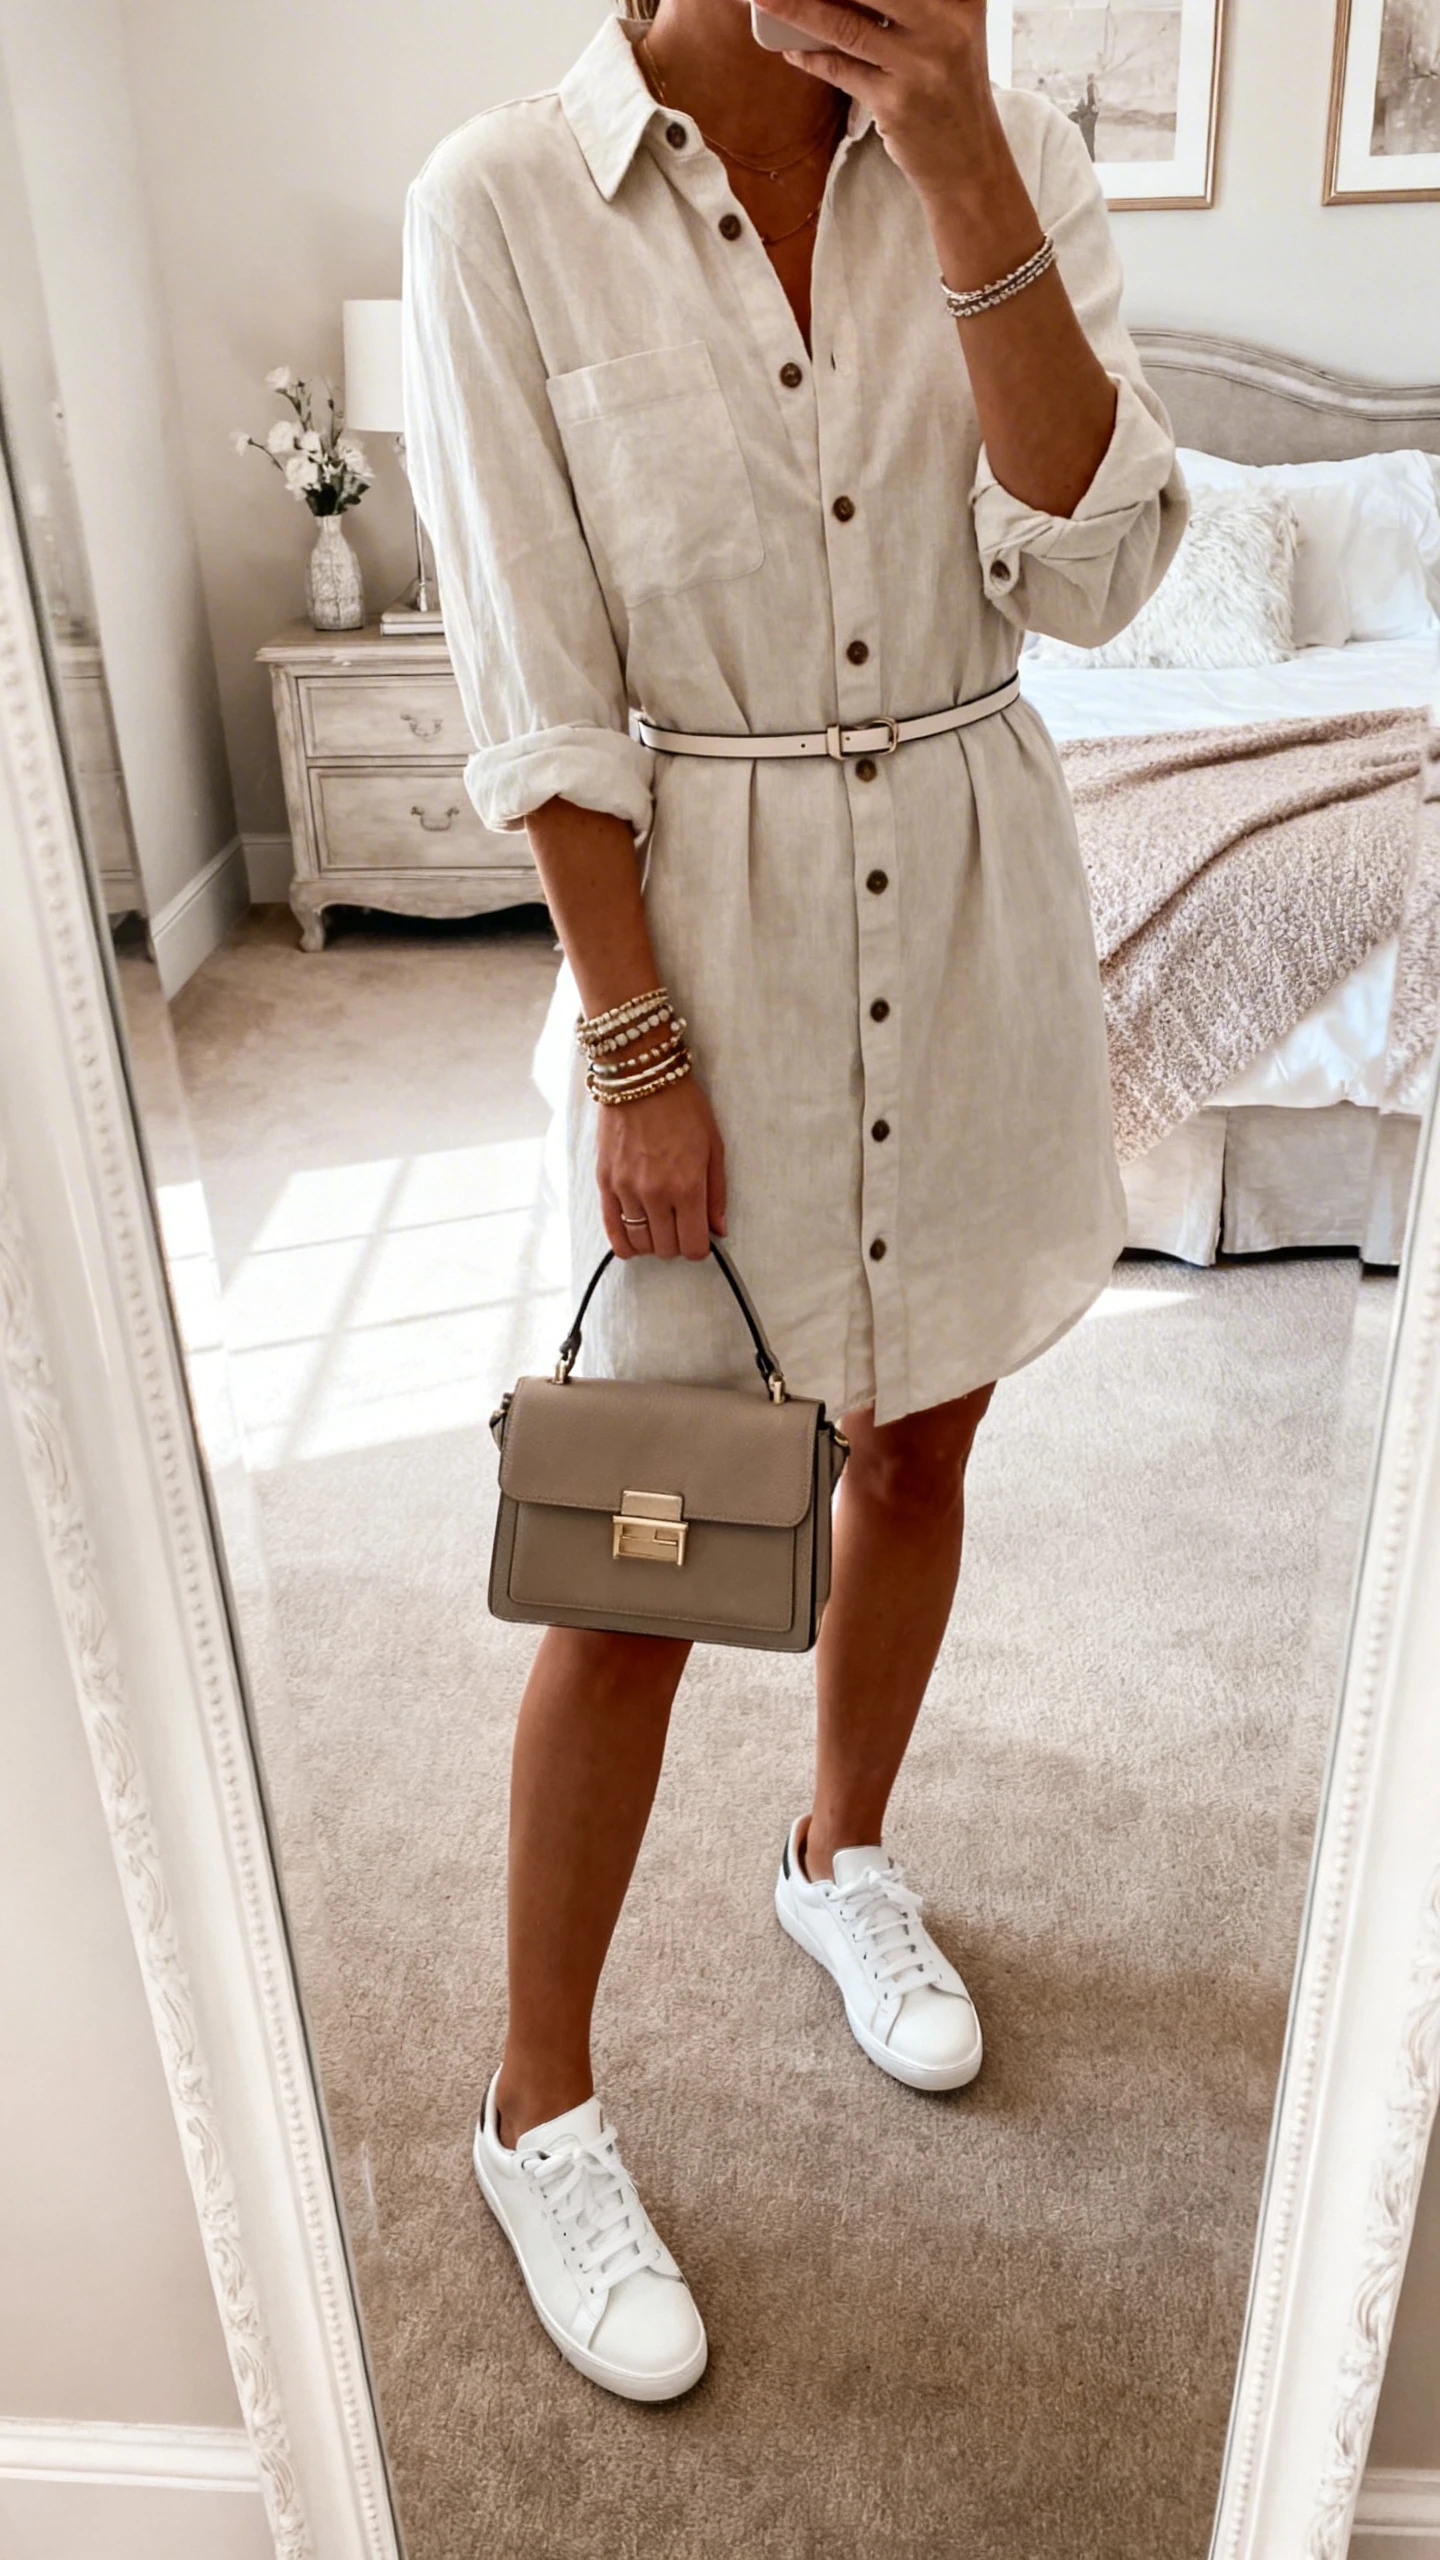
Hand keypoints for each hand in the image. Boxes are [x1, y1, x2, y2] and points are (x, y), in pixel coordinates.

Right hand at [597, 1074, 727, 1261]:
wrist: (640, 1077)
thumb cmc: (682, 1107)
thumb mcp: (713, 1147)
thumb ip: (716, 1193)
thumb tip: (718, 1229)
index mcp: (687, 1186)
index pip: (692, 1245)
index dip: (699, 1248)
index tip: (700, 1238)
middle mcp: (656, 1194)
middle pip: (667, 1248)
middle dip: (678, 1244)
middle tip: (681, 1227)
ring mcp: (626, 1190)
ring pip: (640, 1243)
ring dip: (653, 1243)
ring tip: (660, 1229)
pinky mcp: (605, 1183)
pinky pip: (612, 1229)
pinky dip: (624, 1243)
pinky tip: (633, 1242)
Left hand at [776, 0, 1008, 205]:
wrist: (969, 161)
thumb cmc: (949, 88)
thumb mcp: (947, 30)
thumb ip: (906, 5)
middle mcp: (947, 22)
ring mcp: (921, 64)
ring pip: (845, 24)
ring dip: (796, 8)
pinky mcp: (896, 103)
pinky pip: (840, 71)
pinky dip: (811, 57)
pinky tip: (792, 48)